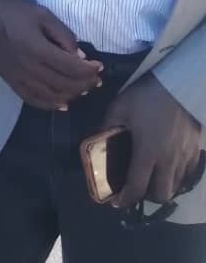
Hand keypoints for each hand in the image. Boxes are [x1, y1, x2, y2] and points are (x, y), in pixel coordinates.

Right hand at [0, 0, 101, 110]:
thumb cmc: (14, 11)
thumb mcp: (42, 14)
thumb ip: (63, 35)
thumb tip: (80, 57)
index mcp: (37, 48)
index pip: (71, 68)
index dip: (89, 71)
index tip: (100, 67)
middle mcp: (28, 66)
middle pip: (65, 84)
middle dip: (85, 84)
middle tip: (96, 79)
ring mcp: (18, 76)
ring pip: (52, 95)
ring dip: (72, 95)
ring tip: (83, 89)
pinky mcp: (10, 80)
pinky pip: (33, 99)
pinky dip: (50, 104)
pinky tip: (62, 103)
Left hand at [104, 73, 202, 208]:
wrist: (178, 86)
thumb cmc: (146, 97)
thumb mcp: (119, 108)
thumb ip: (106, 127)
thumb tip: (94, 140)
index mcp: (147, 152)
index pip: (137, 186)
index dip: (125, 198)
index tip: (115, 202)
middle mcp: (168, 161)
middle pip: (160, 194)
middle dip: (145, 196)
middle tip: (133, 187)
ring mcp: (185, 158)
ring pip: (175, 188)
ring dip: (161, 189)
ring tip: (148, 180)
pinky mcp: (195, 153)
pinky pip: (187, 176)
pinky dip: (175, 180)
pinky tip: (165, 170)